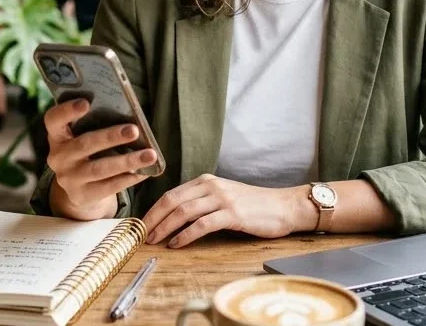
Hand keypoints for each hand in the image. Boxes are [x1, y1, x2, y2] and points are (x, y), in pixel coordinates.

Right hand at [46, 99, 158, 220]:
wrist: (78, 190)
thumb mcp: (82, 138)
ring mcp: (69, 179)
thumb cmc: (88, 153)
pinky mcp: (82, 196)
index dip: (67, 111)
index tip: (86, 103)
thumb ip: (95, 126)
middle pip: (84, 144)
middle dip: (110, 137)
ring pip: (100, 168)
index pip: (53, 120)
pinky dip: (129, 178)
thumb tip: (129, 119)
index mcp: (57, 136)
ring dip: (127, 161)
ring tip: (149, 155)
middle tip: (134, 130)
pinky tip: (144, 172)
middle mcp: (59, 157)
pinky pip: (109, 187)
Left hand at [142, 175, 310, 247]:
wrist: (284, 206)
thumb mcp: (224, 197)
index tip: (142, 225)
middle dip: (153, 219)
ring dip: (165, 228)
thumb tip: (174, 219)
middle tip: (142, 235)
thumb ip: (202, 202)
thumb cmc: (254, 206)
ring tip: (155, 241)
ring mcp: (222, 199)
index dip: (153, 210)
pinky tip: (177, 244)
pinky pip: (202, 224)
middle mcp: (211, 186)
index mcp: (206, 181)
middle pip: (172, 201)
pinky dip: (185, 235)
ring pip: (183, 212)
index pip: (171, 194)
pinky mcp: (232, 214)